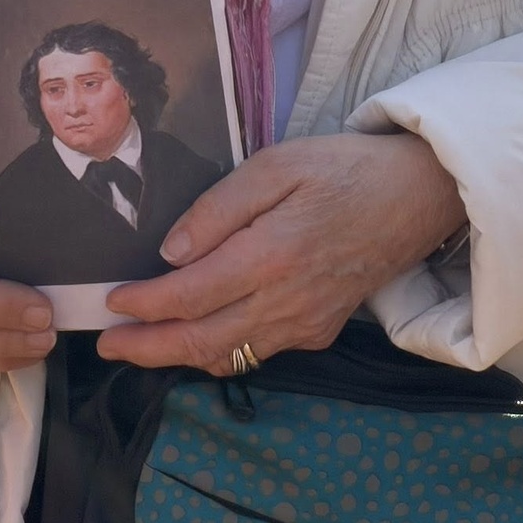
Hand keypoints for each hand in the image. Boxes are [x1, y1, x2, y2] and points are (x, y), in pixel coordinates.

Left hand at [97, 132, 464, 375]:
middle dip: (145, 349)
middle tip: (104, 347)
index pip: (187, 296)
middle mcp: (284, 303)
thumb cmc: (344, 169)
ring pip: (227, 356)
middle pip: (199, 341)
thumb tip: (170, 252)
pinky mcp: (319, 331)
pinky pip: (257, 353)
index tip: (110, 301)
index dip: (142, 305)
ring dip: (178, 357)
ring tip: (138, 348)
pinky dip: (218, 353)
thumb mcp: (276, 165)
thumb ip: (218, 209)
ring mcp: (304, 323)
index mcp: (269, 257)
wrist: (417, 195)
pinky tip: (196, 339)